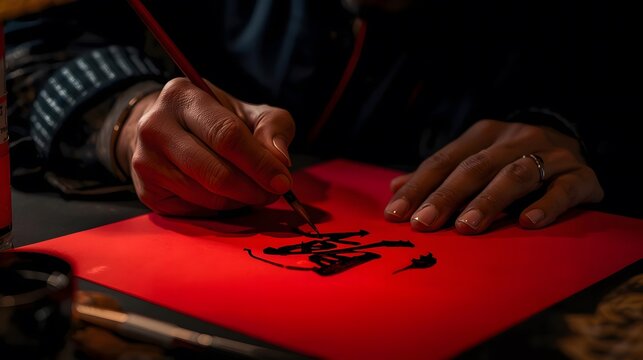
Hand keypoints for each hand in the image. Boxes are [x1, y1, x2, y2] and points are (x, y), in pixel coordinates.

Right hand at [116, 78, 294, 215]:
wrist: (168, 131)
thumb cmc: (216, 121)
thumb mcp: (249, 113)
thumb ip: (273, 128)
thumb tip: (280, 160)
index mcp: (182, 96)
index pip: (227, 135)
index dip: (259, 162)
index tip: (283, 181)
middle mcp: (155, 126)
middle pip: (216, 171)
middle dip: (253, 188)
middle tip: (274, 193)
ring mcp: (144, 160)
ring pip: (206, 195)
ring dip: (240, 200)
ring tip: (254, 192)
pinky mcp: (146, 190)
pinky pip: (194, 208)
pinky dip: (220, 208)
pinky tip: (228, 195)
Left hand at [384, 119, 603, 233]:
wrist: (575, 148)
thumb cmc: (513, 161)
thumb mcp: (476, 160)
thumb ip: (439, 176)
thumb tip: (394, 189)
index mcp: (485, 134)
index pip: (445, 160)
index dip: (419, 186)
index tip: (396, 213)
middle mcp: (516, 139)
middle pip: (475, 167)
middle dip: (446, 196)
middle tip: (424, 223)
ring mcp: (551, 154)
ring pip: (516, 175)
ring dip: (489, 201)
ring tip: (465, 227)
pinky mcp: (581, 175)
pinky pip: (564, 188)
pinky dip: (547, 204)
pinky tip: (528, 223)